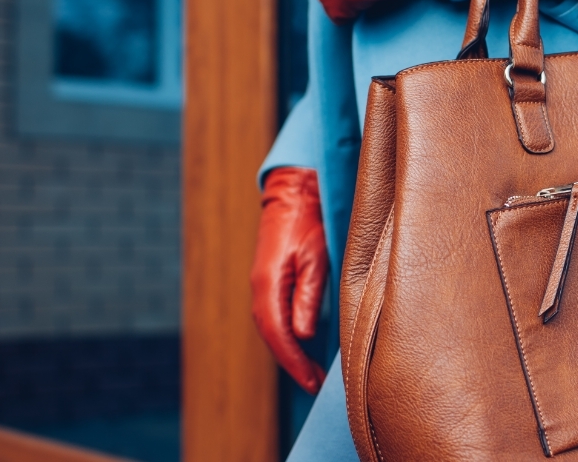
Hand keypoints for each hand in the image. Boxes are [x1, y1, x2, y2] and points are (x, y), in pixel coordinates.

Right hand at [251, 167, 328, 393]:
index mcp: (268, 284)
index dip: (294, 363)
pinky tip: (304, 345)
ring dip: (290, 352)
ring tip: (313, 374)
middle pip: (272, 336)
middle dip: (292, 364)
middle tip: (315, 386)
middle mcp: (260, 287)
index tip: (311, 383)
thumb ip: (308, 296)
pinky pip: (276, 315)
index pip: (278, 335)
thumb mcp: (316, 257)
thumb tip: (302, 336)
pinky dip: (288, 335)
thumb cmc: (310, 220)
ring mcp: (264, 284)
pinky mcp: (272, 279)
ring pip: (273, 328)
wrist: (295, 191)